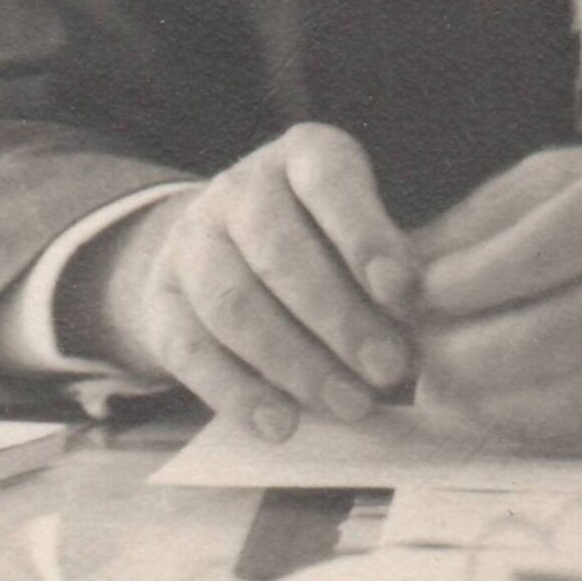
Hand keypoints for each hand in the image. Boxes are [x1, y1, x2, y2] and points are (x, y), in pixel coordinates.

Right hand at [109, 125, 417, 439]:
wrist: (220, 252)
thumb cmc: (322, 243)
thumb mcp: (358, 231)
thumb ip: (387, 267)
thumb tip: (421, 324)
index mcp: (300, 155)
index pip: (328, 180)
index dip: (364, 235)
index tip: (401, 292)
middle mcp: (240, 188)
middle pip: (279, 250)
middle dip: (340, 317)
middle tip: (389, 370)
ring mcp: (191, 242)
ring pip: (233, 303)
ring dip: (295, 362)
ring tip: (350, 405)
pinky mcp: (159, 300)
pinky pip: (192, 350)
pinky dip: (238, 393)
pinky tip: (280, 424)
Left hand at [410, 145, 581, 449]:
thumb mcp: (575, 176)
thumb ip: (488, 215)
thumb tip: (401, 263)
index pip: (539, 250)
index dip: (468, 283)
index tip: (415, 297)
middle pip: (551, 332)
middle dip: (466, 353)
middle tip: (418, 357)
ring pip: (574, 392)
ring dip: (491, 402)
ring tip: (445, 391)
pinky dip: (540, 426)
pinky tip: (500, 410)